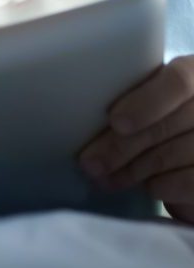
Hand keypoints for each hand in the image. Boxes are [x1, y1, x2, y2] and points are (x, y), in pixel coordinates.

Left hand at [79, 55, 193, 222]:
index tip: (115, 121)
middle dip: (120, 147)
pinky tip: (144, 186)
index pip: (178, 82)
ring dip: (130, 171)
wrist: (191, 146)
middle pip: (165, 125)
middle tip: (89, 163)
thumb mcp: (148, 94)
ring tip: (103, 177)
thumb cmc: (161, 112)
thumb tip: (84, 118)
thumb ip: (131, 95)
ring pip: (170, 155)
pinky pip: (187, 183)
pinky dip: (159, 186)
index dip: (146, 102)